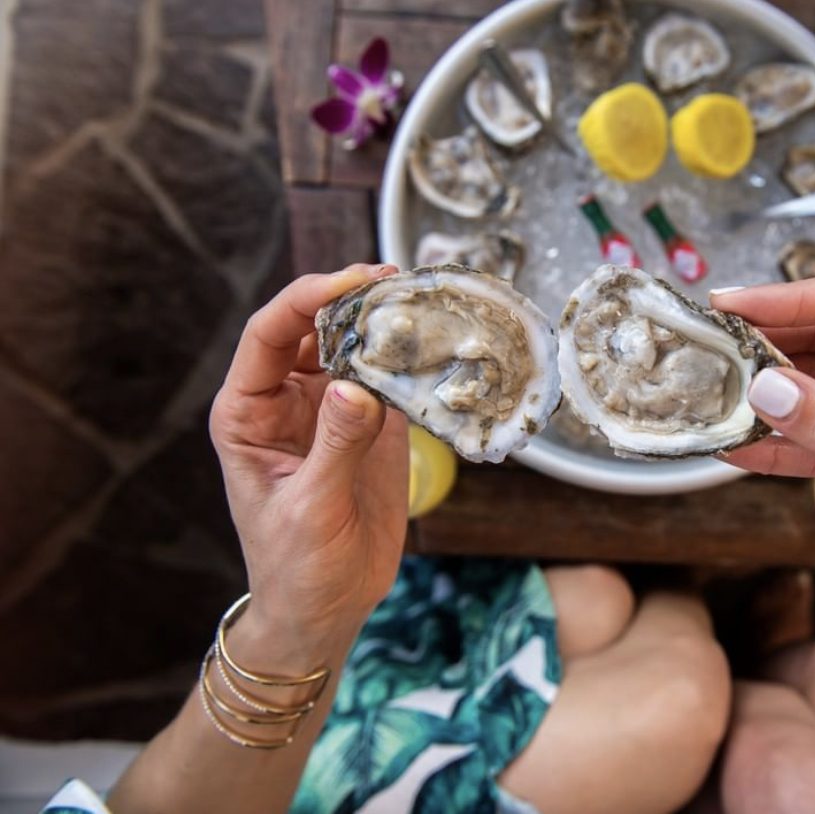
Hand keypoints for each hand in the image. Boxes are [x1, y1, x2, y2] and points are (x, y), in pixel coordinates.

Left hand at [210, 265, 408, 648]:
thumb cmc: (295, 566)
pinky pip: (390, 380)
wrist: (326, 608)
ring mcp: (331, 409)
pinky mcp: (371, 426)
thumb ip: (334, 447)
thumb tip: (356, 388)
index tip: (354, 281)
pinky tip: (440, 344)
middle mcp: (286, 399)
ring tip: (427, 301)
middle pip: (314, 326)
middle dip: (352, 297)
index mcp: (248, 412)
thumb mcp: (310, 509)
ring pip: (354, 346)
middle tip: (400, 280)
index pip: (269, 334)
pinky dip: (413, 361)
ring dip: (387, 323)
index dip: (307, 298)